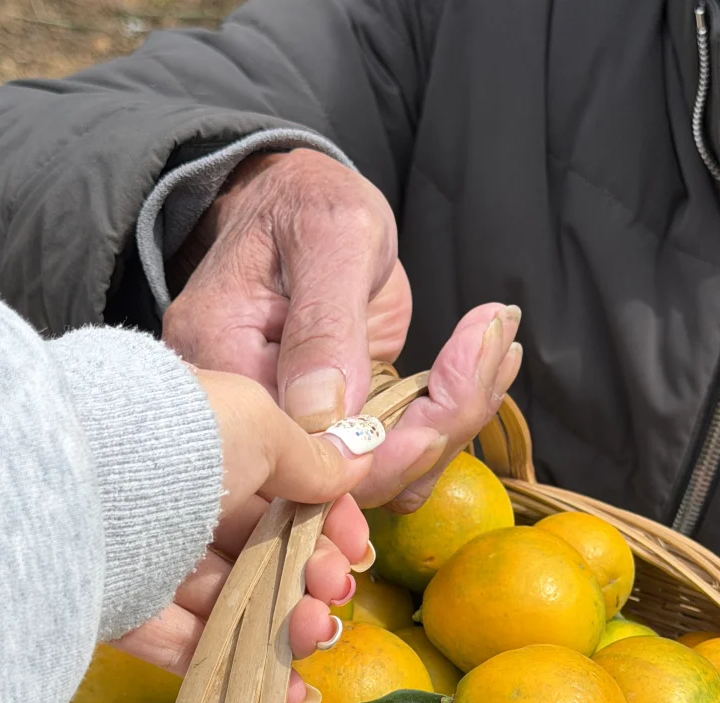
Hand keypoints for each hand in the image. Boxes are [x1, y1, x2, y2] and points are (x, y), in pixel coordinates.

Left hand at [115, 368, 372, 702]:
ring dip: (286, 627)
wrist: (78, 489)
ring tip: (312, 636)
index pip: (282, 491)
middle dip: (313, 578)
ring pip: (233, 602)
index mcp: (205, 444)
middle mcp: (176, 499)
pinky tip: (289, 693)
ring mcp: (148, 559)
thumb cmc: (175, 440)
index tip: (359, 551)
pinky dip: (242, 671)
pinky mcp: (124, 613)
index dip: (329, 524)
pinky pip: (190, 647)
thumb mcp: (256, 426)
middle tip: (333, 594)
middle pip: (262, 551)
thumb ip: (308, 454)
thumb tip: (355, 458)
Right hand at [162, 149, 521, 510]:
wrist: (305, 203)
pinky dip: (448, 423)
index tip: (440, 414)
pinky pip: (395, 459)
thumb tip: (324, 413)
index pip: (291, 454)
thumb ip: (324, 323)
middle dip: (430, 435)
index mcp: (225, 363)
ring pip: (379, 478)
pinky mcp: (338, 430)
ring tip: (494, 344)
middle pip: (339, 483)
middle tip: (489, 351)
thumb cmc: (307, 202)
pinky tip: (482, 364)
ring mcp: (297, 429)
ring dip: (452, 425)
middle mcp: (251, 415)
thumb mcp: (327, 236)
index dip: (371, 455)